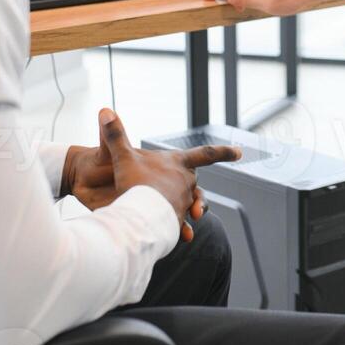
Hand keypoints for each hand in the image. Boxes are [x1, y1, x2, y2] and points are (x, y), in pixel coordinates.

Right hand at [78, 109, 240, 241]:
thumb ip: (115, 136)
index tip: (240, 152)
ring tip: (180, 215)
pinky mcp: (178, 221)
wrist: (138, 215)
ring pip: (191, 204)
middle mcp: (186, 182)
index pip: (205, 154)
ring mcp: (184, 202)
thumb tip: (105, 109)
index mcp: (178, 163)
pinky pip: (182, 224)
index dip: (223, 151)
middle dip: (193, 187)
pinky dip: (180, 228)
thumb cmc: (133, 184)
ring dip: (187, 208)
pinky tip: (175, 234)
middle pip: (195, 182)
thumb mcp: (122, 157)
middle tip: (187, 190)